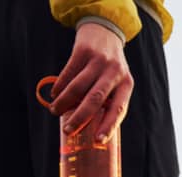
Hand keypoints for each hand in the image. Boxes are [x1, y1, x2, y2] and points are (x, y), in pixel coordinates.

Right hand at [49, 22, 133, 140]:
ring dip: (64, 102)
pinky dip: (59, 87)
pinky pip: (68, 74)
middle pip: (95, 99)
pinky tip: (55, 96)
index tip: (98, 141)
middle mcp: (115, 72)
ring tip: (55, 111)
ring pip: (78, 87)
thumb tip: (89, 128)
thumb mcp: (116, 82)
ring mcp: (99, 60)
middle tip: (67, 130)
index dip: (108, 125)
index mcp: (126, 84)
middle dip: (80, 117)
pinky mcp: (83, 51)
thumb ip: (107, 101)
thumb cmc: (109, 67)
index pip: (119, 109)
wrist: (105, 31)